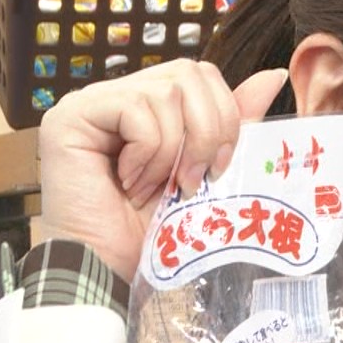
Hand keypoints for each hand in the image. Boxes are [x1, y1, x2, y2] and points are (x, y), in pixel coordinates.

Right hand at [37, 60, 288, 282]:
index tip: (218, 167)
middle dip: (206, 131)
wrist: (108, 269)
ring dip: (173, 151)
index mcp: (149, 103)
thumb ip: (232, 123)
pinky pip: (134, 109)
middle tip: (191, 180)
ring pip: (165, 91)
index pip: (201, 74)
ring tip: (154, 187)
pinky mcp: (70, 116)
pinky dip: (147, 152)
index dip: (223, 115)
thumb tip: (272, 76)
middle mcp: (117, 94)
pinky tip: (129, 182)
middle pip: (189, 73)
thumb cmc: (150, 230)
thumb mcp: (207, 170)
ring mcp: (90, 102)